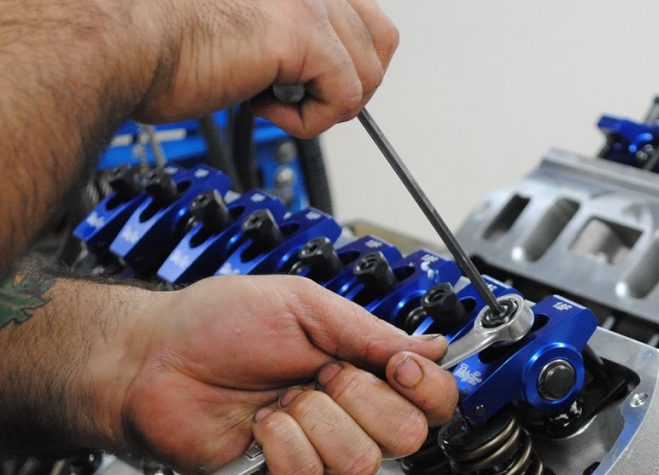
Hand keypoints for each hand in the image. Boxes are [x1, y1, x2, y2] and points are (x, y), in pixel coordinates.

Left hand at [109, 275, 456, 474]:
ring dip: (316, 420)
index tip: (401, 367)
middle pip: (406, 437)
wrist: (151, 358)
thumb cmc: (214, 324)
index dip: (429, 389)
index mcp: (362, 370)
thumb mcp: (303, 307)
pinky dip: (279, 441)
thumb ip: (371, 331)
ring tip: (282, 398)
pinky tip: (259, 424)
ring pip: (359, 461)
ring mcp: (315, 449)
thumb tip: (432, 346)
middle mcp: (346, 415)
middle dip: (364, 400)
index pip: (432, 400)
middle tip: (324, 374)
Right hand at [132, 0, 398, 136]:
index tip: (314, 82)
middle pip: (380, 44)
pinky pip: (346, 98)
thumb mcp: (248, 31)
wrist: (121, 45)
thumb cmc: (162, 41)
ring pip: (368, 75)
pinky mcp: (303, 34)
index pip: (365, 17)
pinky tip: (266, 109)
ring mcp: (308, 1)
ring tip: (275, 102)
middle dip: (348, 85)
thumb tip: (321, 69)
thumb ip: (291, 39)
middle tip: (303, 100)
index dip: (347, 61)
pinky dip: (312, 121)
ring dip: (327, 105)